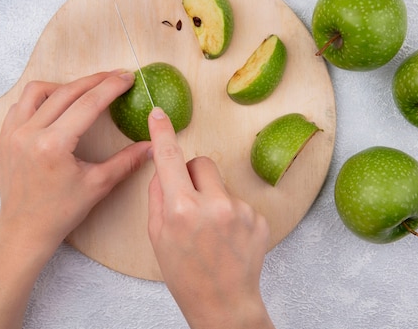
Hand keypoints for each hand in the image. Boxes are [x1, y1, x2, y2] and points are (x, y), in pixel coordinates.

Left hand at [0, 70, 150, 328]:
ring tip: (85, 90)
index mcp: (53, 145)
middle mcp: (29, 133)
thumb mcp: (98, 185)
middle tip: (115, 76)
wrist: (24, 229)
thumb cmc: (61, 212)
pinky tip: (57, 104)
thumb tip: (152, 145)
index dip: (111, 87)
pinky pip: (21, 104)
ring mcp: (12, 133)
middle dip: (94, 80)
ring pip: (38, 90)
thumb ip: (127, 161)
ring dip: (64, 85)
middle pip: (66, 92)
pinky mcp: (4, 136)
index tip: (126, 77)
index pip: (88, 104)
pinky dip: (41, 98)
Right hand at [147, 107, 274, 328]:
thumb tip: (164, 169)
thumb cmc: (185, 275)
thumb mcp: (157, 237)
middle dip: (192, 175)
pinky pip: (239, 201)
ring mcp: (240, 210)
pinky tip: (229, 238)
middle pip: (201, 163)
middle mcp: (213, 204)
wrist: (223, 304)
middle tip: (190, 201)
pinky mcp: (259, 218)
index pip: (169, 158)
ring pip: (221, 183)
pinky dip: (231, 213)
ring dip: (213, 197)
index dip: (162, 133)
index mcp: (181, 209)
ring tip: (212, 230)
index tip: (159, 114)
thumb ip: (158, 197)